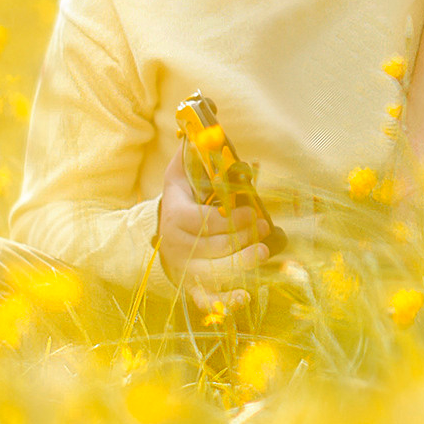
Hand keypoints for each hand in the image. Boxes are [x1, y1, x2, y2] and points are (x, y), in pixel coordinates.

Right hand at [155, 156, 269, 313]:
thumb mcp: (180, 174)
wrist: (158, 234)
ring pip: (214, 273)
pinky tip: (246, 297)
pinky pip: (208, 300)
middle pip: (213, 248)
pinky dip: (226, 302)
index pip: (204, 221)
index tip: (252, 212)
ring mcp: (185, 270)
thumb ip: (193, 151)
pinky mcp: (192, 288)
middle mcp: (179, 247)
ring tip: (264, 253)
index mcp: (176, 217)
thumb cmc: (179, 200)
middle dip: (243, 238)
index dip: (230, 219)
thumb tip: (203, 121)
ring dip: (241, 266)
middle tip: (265, 228)